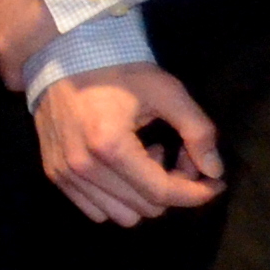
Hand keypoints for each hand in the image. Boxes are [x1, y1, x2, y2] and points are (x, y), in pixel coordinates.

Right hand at [31, 63, 222, 225]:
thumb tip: (214, 172)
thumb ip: (197, 131)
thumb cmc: (119, 70)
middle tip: (176, 156)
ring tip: (145, 160)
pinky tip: (122, 167)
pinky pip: (95, 210)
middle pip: (145, 208)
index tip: (215, 184)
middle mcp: (83, 168)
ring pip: (121, 215)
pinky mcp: (54, 174)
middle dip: (171, 188)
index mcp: (110, 147)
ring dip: (143, 195)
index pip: (162, 192)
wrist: (64, 53)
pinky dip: (117, 198)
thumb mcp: (167, 91)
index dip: (197, 193)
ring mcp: (64, 174)